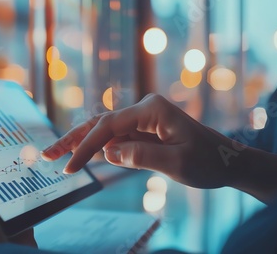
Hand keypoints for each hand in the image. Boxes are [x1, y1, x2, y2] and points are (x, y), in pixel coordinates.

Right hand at [42, 94, 276, 201]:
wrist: (228, 161)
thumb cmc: (208, 161)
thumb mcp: (177, 163)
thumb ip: (141, 156)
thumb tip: (109, 153)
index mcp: (152, 110)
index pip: (109, 126)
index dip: (86, 147)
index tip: (70, 167)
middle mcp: (145, 109)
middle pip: (101, 122)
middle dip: (74, 138)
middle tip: (48, 154)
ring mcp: (144, 120)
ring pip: (105, 129)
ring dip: (81, 142)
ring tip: (57, 155)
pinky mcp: (145, 131)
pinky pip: (117, 138)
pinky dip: (98, 147)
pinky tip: (80, 155)